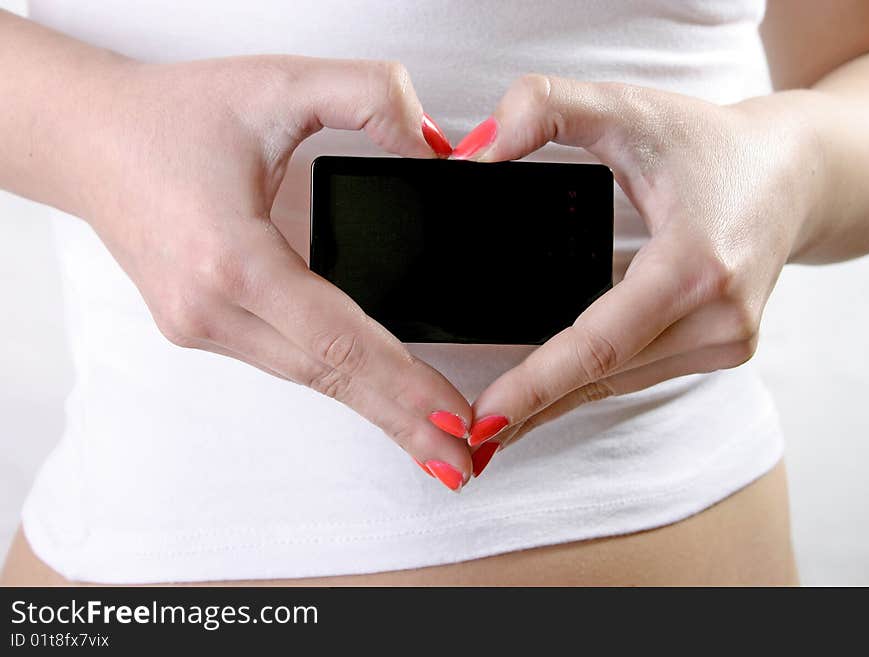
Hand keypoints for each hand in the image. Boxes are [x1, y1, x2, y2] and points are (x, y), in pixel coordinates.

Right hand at [83, 56, 471, 489]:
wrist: (89, 139)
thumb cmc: (172, 114)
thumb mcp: (279, 81)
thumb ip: (370, 96)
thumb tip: (436, 146)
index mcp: (230, 259)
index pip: (339, 338)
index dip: (404, 384)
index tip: (457, 419)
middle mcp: (211, 308)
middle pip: (329, 377)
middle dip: (402, 421)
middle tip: (464, 462)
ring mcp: (200, 327)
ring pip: (307, 378)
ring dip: (373, 409)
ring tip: (431, 441)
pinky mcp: (200, 328)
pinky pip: (285, 363)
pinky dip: (337, 382)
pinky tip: (371, 394)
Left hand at [455, 75, 817, 461]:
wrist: (794, 172)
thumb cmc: (712, 143)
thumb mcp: (630, 107)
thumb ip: (546, 108)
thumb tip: (477, 152)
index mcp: (696, 265)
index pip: (599, 344)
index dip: (536, 386)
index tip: (483, 420)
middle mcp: (719, 317)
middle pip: (604, 376)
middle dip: (531, 409)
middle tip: (466, 439)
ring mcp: (727, 340)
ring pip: (620, 383)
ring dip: (557, 404)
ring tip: (497, 425)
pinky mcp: (724, 347)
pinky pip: (641, 374)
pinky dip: (590, 384)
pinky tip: (550, 396)